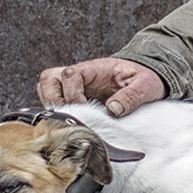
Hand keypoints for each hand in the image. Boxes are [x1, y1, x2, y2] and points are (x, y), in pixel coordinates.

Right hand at [37, 58, 164, 117]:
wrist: (146, 82)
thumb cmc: (146, 79)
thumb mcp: (146, 85)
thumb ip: (132, 96)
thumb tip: (113, 110)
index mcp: (95, 69)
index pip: (70, 74)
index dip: (72, 92)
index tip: (84, 107)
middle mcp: (81, 76)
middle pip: (48, 78)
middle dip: (52, 98)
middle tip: (68, 114)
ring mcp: (76, 87)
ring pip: (46, 89)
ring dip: (51, 105)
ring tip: (67, 119)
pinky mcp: (76, 99)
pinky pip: (56, 103)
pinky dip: (57, 113)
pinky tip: (71, 124)